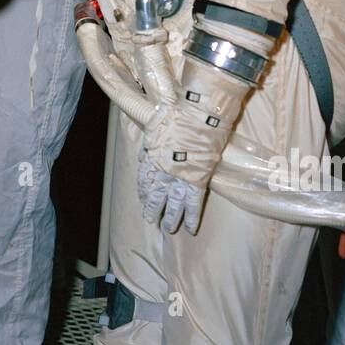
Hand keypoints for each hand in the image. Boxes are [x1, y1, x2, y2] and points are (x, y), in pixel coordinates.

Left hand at [140, 72, 245, 233]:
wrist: (201, 115)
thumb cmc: (178, 115)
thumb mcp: (155, 124)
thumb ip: (149, 142)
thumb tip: (144, 154)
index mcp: (152, 157)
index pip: (144, 180)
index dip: (144, 192)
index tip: (143, 200)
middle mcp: (163, 171)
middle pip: (156, 196)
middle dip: (153, 209)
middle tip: (151, 220)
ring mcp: (180, 178)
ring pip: (173, 203)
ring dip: (170, 217)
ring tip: (167, 228)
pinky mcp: (198, 180)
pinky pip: (194, 203)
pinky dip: (192, 217)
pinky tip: (190, 229)